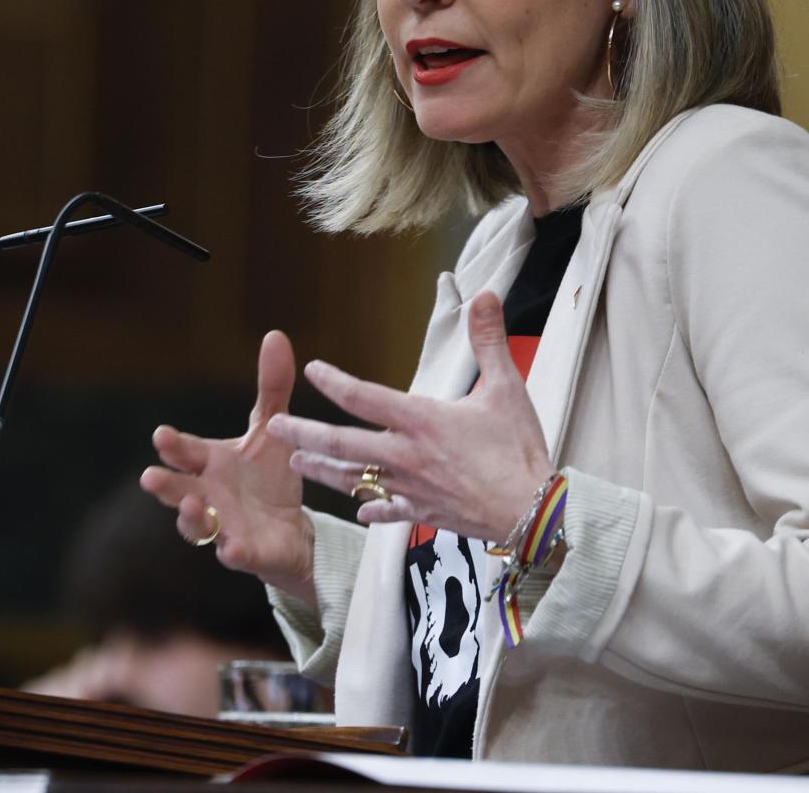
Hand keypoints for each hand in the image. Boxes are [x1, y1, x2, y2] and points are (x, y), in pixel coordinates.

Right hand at [140, 331, 316, 603]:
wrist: (289, 528)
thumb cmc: (267, 476)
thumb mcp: (272, 429)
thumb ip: (270, 387)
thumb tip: (275, 335)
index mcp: (208, 463)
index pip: (185, 452)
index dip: (173, 446)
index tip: (161, 435)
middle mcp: (206, 495)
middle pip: (178, 489)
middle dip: (165, 484)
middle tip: (150, 477)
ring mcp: (222, 526)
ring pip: (197, 525)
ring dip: (189, 517)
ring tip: (189, 507)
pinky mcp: (246, 554)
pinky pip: (236, 555)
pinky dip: (233, 552)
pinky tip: (234, 549)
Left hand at [265, 292, 550, 540]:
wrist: (535, 513)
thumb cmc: (520, 451)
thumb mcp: (506, 388)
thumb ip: (488, 340)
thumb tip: (485, 295)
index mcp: (422, 421)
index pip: (365, 396)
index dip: (334, 381)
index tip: (312, 369)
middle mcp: (407, 456)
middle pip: (343, 443)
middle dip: (304, 434)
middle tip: (273, 427)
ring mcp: (412, 488)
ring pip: (356, 479)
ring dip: (323, 471)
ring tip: (296, 464)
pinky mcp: (424, 514)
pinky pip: (389, 511)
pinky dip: (373, 507)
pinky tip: (359, 508)